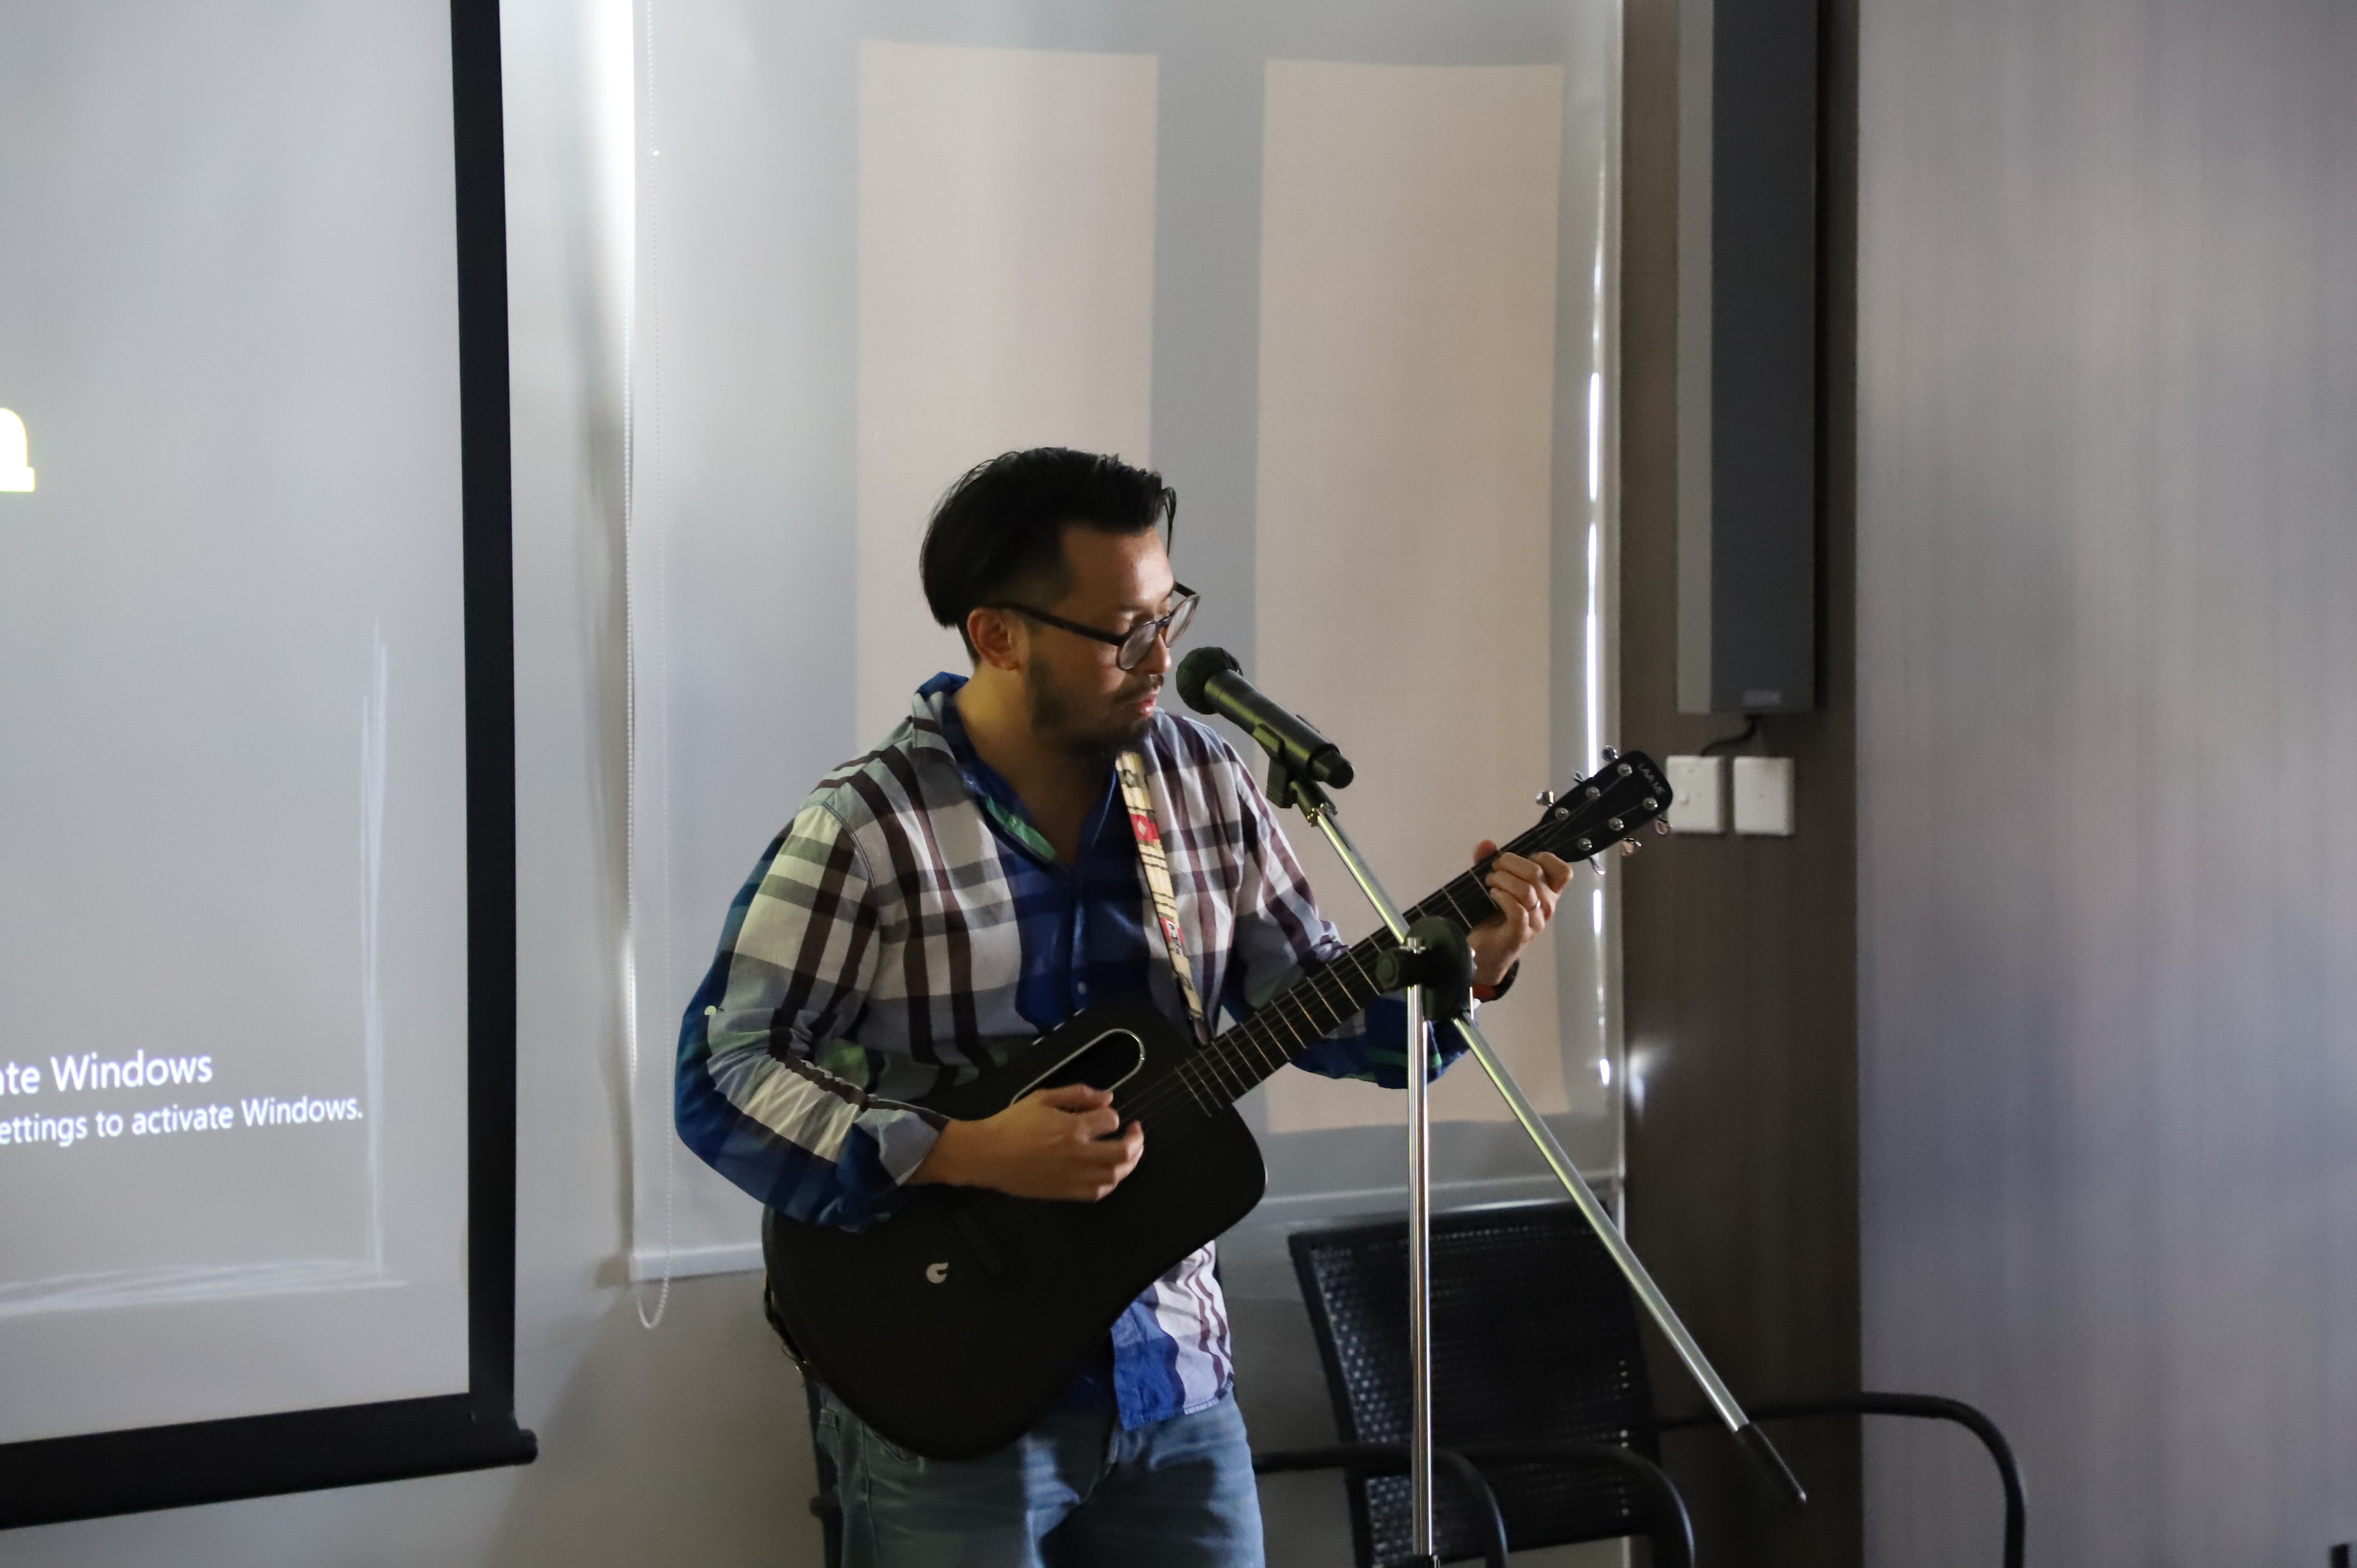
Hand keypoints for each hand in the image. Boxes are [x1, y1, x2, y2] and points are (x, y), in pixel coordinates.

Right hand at [907, 1084, 1144, 1200]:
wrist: (987, 1154)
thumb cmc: (1010, 1125)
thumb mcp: (1042, 1097)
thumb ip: (1077, 1094)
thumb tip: (1106, 1097)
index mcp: (1072, 1127)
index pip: (1110, 1120)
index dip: (1113, 1115)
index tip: (1108, 1114)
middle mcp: (1077, 1154)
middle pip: (1123, 1152)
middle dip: (1136, 1141)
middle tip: (1136, 1134)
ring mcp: (1072, 1176)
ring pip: (1114, 1175)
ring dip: (1128, 1164)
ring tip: (1128, 1154)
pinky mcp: (1064, 1192)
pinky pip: (1097, 1193)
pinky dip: (1109, 1183)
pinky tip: (1109, 1174)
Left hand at [1464, 839, 1575, 987]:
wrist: (1485, 952)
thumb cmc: (1494, 915)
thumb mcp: (1494, 883)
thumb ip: (1490, 861)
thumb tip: (1487, 844)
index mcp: (1547, 892)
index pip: (1563, 871)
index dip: (1543, 858)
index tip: (1521, 861)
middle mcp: (1547, 906)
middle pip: (1536, 873)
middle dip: (1509, 864)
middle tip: (1493, 871)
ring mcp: (1536, 921)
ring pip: (1526, 890)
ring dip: (1502, 880)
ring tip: (1489, 884)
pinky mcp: (1520, 933)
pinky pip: (1517, 909)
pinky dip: (1502, 897)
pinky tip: (1493, 895)